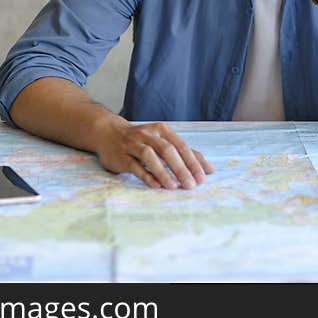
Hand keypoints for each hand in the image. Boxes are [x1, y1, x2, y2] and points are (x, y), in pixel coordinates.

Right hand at [94, 121, 213, 189]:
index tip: (203, 177)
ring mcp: (133, 145)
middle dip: (181, 168)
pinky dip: (146, 175)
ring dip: (164, 172)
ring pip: (150, 156)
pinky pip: (135, 166)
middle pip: (168, 150)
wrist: (108, 133)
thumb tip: (208, 169)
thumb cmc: (142, 140)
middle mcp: (148, 135)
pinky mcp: (121, 156)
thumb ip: (184, 153)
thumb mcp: (163, 141)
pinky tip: (156, 185)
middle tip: (191, 184)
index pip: (181, 146)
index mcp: (162, 131)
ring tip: (174, 186)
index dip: (193, 162)